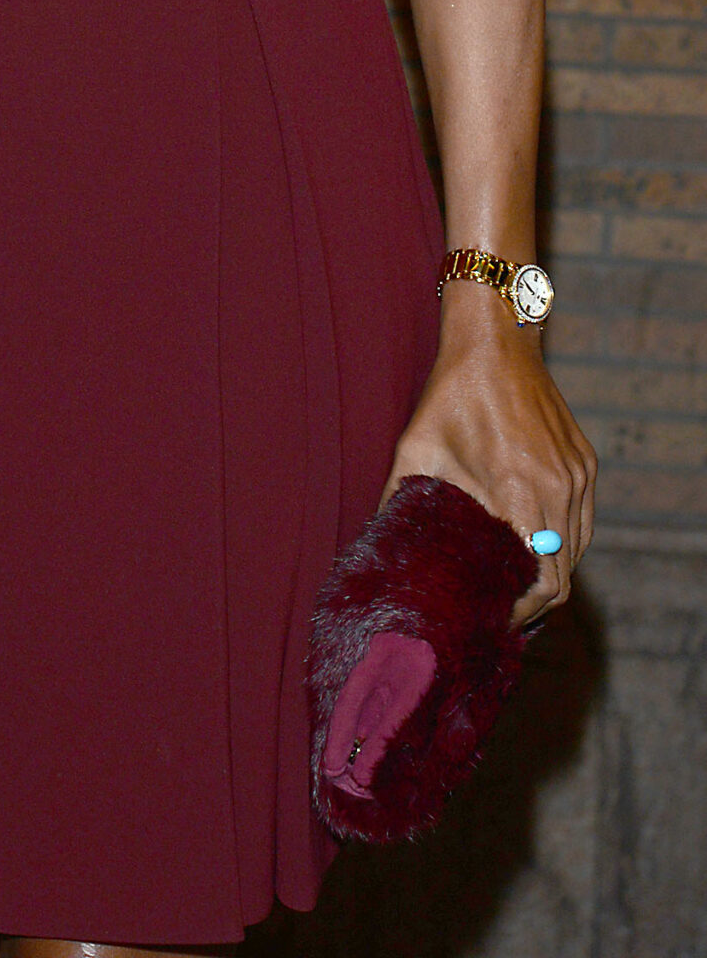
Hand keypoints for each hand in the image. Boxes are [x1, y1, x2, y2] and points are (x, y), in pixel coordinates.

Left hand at [382, 292, 594, 626]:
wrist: (496, 342)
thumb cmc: (452, 394)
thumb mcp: (417, 448)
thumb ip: (400, 500)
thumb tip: (380, 544)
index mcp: (520, 490)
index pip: (541, 581)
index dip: (523, 612)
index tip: (496, 623)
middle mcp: (559, 488)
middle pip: (564, 575)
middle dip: (534, 602)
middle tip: (501, 613)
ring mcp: (578, 476)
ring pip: (577, 550)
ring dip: (550, 572)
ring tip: (515, 586)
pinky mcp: (585, 464)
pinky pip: (582, 521)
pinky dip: (563, 542)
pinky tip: (532, 546)